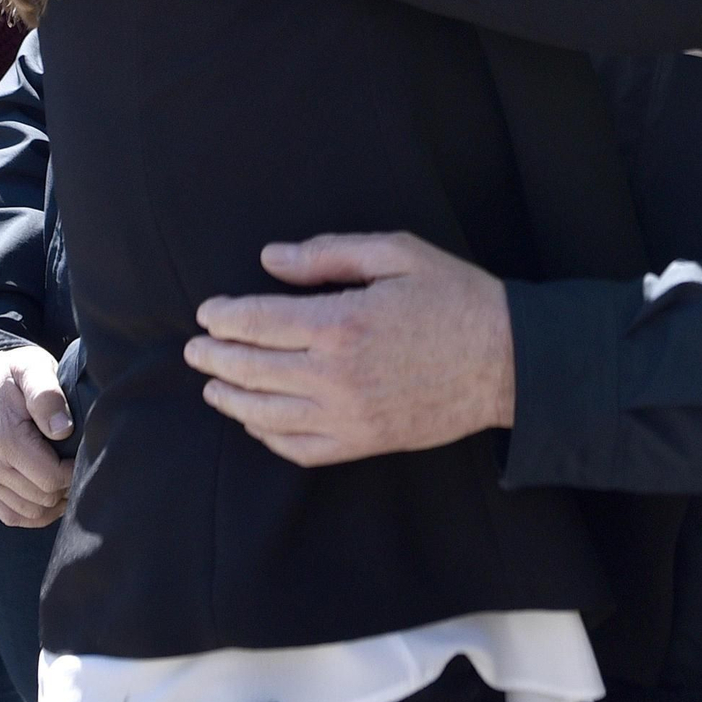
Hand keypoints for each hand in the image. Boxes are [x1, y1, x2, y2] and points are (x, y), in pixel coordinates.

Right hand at [0, 347, 73, 527]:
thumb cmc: (13, 371)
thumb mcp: (33, 369)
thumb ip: (47, 396)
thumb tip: (63, 429)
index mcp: (5, 439)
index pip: (50, 478)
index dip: (75, 470)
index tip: (87, 452)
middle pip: (43, 498)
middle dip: (69, 486)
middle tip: (84, 462)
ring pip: (29, 513)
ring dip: (56, 502)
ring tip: (72, 477)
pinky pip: (12, 515)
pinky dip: (36, 512)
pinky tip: (55, 493)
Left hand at [184, 233, 514, 466]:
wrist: (508, 360)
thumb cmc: (456, 297)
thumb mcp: (398, 254)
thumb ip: (329, 255)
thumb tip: (269, 260)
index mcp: (342, 322)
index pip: (258, 322)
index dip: (224, 317)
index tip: (207, 312)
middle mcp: (336, 375)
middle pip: (251, 369)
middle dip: (214, 357)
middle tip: (194, 349)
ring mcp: (348, 416)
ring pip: (265, 414)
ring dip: (230, 398)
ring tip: (213, 385)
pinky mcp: (363, 442)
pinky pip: (297, 448)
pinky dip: (266, 436)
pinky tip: (255, 420)